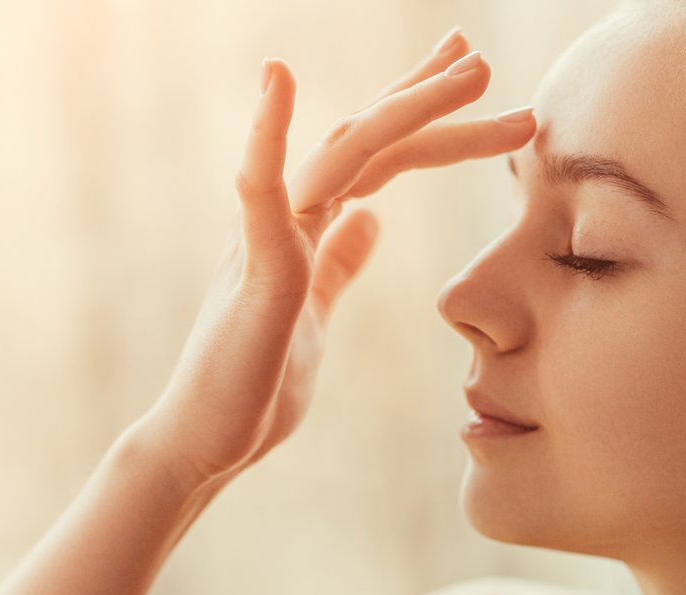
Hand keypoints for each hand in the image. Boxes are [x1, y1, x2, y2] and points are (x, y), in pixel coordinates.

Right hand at [140, 31, 535, 487]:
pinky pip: (260, 190)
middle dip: (427, 96)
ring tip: (468, 71)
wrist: (202, 444)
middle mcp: (285, 217)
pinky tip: (279, 78)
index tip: (468, 79)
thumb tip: (371, 221)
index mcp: (304, 227)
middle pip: (365, 138)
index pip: (374, 156)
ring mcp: (267, 237)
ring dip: (407, 106)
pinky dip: (268, 133)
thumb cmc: (253, 387)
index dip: (421, 115)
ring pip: (343, 152)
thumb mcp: (314, 314)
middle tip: (483, 58)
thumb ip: (338, 263)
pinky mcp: (253, 269)